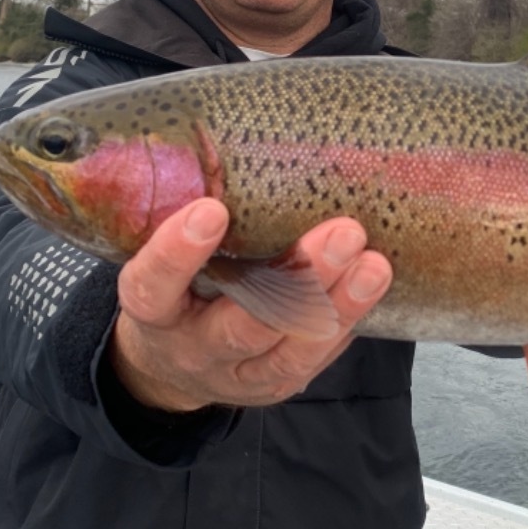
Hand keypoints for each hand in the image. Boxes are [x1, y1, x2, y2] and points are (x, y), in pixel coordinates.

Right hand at [107, 198, 391, 411]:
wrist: (170, 365)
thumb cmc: (175, 288)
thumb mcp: (162, 259)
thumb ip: (189, 219)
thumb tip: (245, 143)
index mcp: (153, 311)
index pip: (154, 285)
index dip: (178, 253)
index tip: (212, 210)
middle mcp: (193, 348)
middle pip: (244, 324)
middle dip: (299, 278)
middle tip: (343, 232)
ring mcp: (237, 375)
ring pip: (291, 348)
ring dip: (339, 303)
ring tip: (374, 264)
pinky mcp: (275, 385)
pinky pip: (315, 360)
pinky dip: (346, 322)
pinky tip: (371, 287)